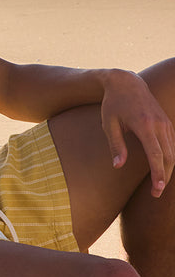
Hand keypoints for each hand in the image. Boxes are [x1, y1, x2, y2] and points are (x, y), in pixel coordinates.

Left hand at [100, 70, 174, 196]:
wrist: (126, 82)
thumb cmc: (113, 104)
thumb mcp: (108, 123)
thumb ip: (115, 145)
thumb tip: (118, 166)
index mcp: (144, 125)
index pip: (156, 155)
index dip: (158, 174)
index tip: (156, 189)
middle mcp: (159, 125)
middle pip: (168, 156)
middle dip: (164, 176)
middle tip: (155, 193)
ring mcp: (166, 123)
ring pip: (173, 151)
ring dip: (168, 169)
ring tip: (157, 184)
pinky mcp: (167, 122)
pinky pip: (172, 144)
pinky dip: (169, 157)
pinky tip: (162, 167)